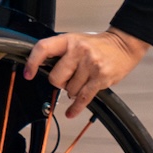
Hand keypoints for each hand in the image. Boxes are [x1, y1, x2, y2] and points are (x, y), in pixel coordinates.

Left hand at [25, 29, 150, 118]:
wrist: (124, 45)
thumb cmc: (98, 45)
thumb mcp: (76, 40)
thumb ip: (61, 52)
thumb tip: (41, 68)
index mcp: (69, 40)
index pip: (43, 48)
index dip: (32, 62)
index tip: (28, 74)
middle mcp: (79, 51)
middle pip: (56, 77)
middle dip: (59, 83)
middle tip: (68, 78)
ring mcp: (91, 65)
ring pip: (70, 90)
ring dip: (73, 90)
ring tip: (83, 80)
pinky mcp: (101, 78)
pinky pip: (83, 98)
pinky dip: (75, 108)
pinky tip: (71, 112)